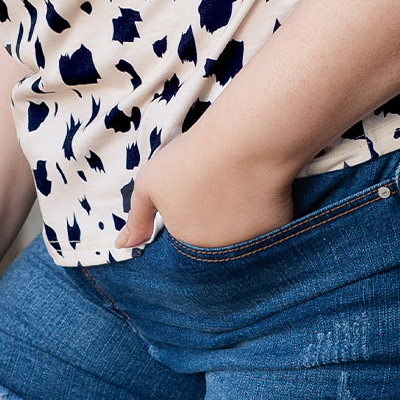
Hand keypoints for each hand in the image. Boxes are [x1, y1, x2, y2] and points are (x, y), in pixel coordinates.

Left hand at [115, 129, 294, 250]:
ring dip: (240, 222)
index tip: (196, 193)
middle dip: (215, 221)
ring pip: (242, 238)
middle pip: (214, 242)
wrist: (243, 144)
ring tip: (239, 188)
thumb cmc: (192, 159)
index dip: (189, 216)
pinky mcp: (277, 232)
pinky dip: (265, 214)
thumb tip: (122, 246)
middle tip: (218, 189)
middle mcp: (218, 255)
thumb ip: (137, 216)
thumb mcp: (150, 182)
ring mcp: (250, 246)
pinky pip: (268, 228)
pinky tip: (262, 191)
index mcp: (186, 244)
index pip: (186, 240)